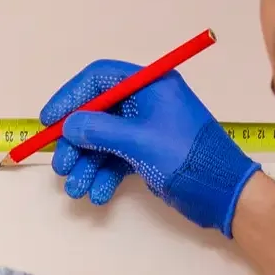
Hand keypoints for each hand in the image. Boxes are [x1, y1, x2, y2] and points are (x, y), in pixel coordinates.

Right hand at [39, 59, 257, 235]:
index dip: (71, 97)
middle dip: (76, 142)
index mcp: (150, 85)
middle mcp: (147, 102)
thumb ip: (99, 130)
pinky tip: (97, 195)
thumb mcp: (139, 141)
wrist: (225, 194)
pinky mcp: (149, 154)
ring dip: (86, 165)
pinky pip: (117, 159)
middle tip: (61, 165)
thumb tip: (68, 125)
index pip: (100, 79)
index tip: (49, 120)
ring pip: (104, 141)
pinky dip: (104, 176)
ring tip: (76, 189)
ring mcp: (148, 129)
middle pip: (97, 113)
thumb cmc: (188, 158)